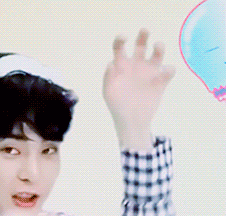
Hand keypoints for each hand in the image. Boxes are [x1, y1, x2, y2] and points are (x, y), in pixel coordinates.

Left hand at [103, 29, 175, 147]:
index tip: (124, 38)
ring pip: (157, 53)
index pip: (120, 48)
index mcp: (121, 66)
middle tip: (144, 31)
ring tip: (157, 47)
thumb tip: (111, 63)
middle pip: (141, 44)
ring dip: (159, 47)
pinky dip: (168, 70)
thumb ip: (108, 77)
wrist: (131, 122)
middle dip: (143, 36)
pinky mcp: (161, 81)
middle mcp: (136, 65)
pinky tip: (163, 74)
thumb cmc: (117, 106)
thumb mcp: (109, 92)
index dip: (121, 40)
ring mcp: (149, 72)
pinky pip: (168, 71)